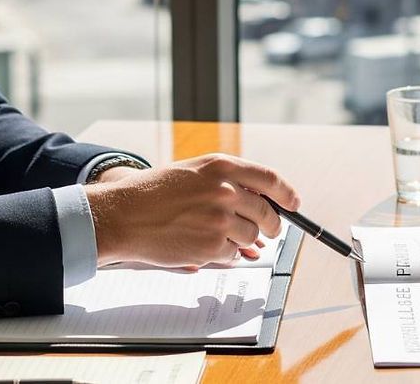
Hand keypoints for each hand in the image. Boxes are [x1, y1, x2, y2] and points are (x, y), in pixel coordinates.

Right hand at [84, 153, 299, 268]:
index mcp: (222, 166)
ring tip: (221, 234)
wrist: (125, 214)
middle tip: (269, 230)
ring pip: (252, 236)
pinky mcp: (211, 246)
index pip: (270, 178)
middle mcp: (225, 190)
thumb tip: (261, 199)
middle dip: (271, 224)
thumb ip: (228, 179)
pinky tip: (205, 244)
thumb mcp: (195, 171)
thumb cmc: (156, 191)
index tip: (294, 203)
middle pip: (266, 212)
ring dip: (244, 239)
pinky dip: (225, 253)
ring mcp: (220, 219)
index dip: (286, 193)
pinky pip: (232, 254)